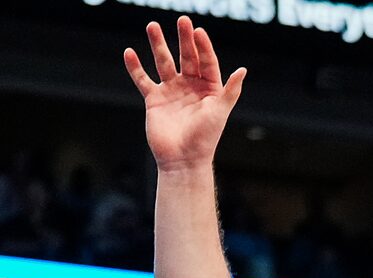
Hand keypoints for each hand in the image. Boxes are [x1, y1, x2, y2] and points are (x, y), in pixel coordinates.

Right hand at [124, 18, 245, 173]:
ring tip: (153, 26)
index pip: (206, 61)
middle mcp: (190, 86)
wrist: (182, 160)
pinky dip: (135, 67)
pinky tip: (129, 52)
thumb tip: (242, 70)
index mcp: (209, 88)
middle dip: (184, 39)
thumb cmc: (205, 139)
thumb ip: (230, 91)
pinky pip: (143, 79)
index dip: (203, 46)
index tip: (198, 31)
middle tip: (182, 20)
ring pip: (164, 62)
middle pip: (186, 56)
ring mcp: (171, 91)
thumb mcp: (220, 112)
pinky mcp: (154, 99)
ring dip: (158, 44)